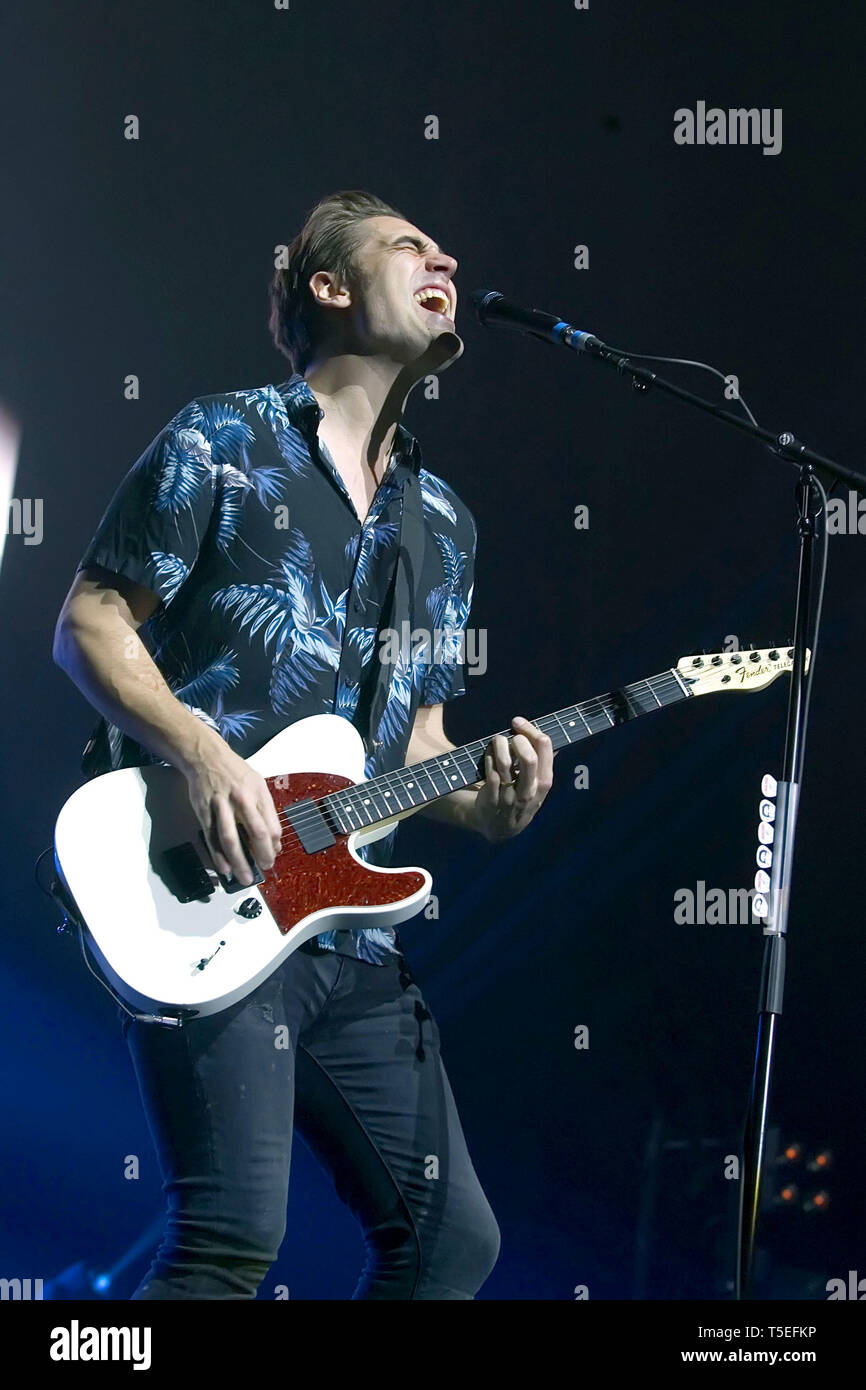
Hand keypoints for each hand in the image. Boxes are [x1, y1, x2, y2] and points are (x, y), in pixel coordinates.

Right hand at [183, 736, 282, 886]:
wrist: (206, 756)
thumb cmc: (234, 772)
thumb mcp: (257, 784)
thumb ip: (266, 812)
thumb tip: (273, 841)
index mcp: (258, 792)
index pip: (271, 824)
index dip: (274, 845)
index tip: (273, 855)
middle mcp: (241, 799)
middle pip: (255, 831)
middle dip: (262, 855)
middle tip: (264, 868)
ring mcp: (221, 805)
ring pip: (230, 838)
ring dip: (238, 861)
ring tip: (244, 876)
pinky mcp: (204, 811)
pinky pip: (211, 837)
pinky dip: (217, 855)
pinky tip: (224, 867)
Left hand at [474, 716, 553, 841]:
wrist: (499, 828)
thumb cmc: (519, 798)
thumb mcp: (537, 786)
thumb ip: (543, 763)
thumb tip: (549, 739)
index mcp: (544, 783)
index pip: (544, 749)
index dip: (530, 730)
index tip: (518, 722)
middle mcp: (529, 791)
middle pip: (529, 758)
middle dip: (517, 739)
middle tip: (509, 735)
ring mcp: (510, 796)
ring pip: (505, 762)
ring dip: (498, 744)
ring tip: (497, 741)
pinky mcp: (491, 799)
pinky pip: (490, 771)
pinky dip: (488, 757)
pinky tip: (488, 753)